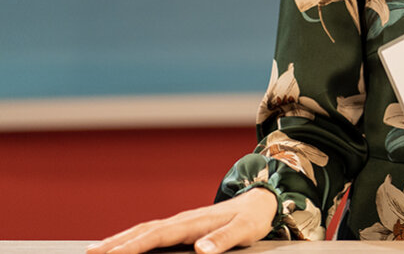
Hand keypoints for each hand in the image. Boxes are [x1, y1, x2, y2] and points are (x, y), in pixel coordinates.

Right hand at [86, 187, 277, 253]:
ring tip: (95, 250)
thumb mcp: (244, 231)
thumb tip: (201, 251)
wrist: (261, 201)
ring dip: (119, 239)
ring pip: (144, 230)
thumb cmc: (253, 218)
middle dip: (115, 243)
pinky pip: (152, 232)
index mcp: (193, 222)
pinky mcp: (183, 226)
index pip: (156, 236)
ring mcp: (181, 221)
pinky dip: (133, 238)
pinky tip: (124, 245)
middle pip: (142, 232)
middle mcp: (182, 220)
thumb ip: (223, 240)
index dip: (132, 246)